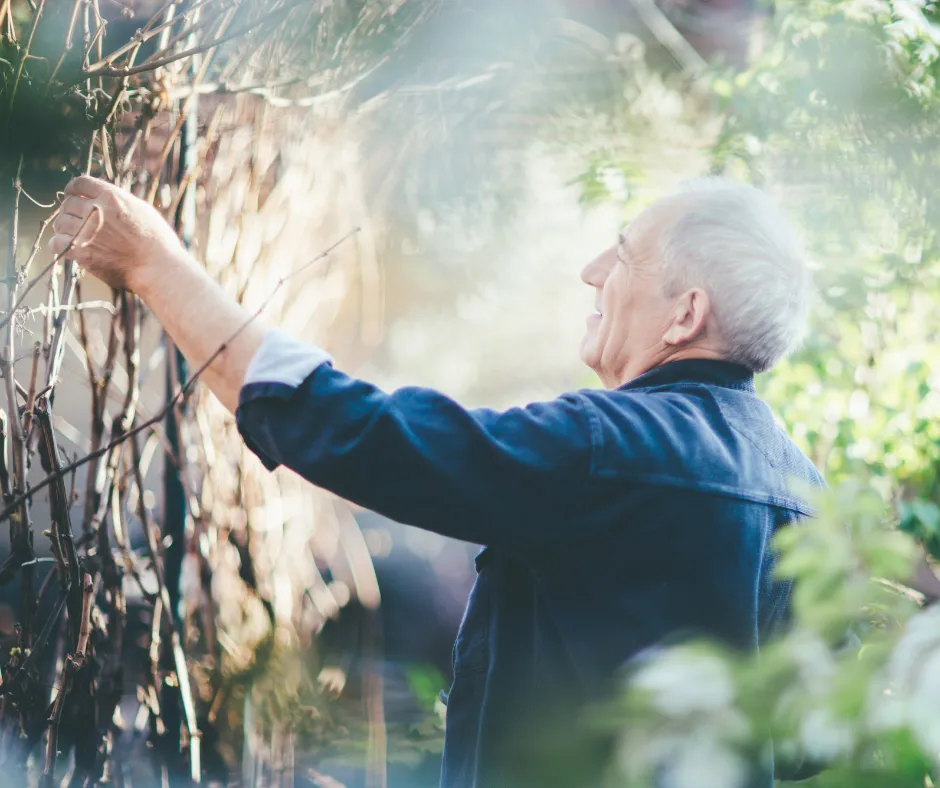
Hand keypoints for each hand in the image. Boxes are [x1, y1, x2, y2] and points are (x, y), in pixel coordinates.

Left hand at [48, 176, 186, 291]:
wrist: (159, 269)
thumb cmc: (158, 242)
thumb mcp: (142, 211)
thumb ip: (120, 202)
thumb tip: (105, 199)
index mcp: (112, 197)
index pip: (80, 183)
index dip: (73, 189)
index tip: (73, 196)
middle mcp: (96, 210)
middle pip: (68, 204)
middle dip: (70, 212)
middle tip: (76, 222)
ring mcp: (87, 231)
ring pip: (60, 223)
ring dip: (64, 229)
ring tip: (74, 236)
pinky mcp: (82, 252)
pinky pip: (57, 243)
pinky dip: (60, 245)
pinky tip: (69, 248)